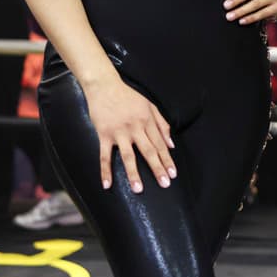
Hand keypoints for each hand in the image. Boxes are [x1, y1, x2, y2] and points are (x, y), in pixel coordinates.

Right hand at [83, 76, 176, 192]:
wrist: (105, 86)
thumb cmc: (128, 96)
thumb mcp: (150, 106)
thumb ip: (162, 124)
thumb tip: (171, 144)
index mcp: (147, 121)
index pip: (160, 144)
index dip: (167, 160)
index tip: (173, 174)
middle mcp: (135, 128)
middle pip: (149, 151)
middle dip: (157, 168)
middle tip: (165, 184)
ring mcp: (119, 132)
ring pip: (128, 156)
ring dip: (134, 174)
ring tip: (139, 189)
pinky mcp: (104, 135)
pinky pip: (104, 156)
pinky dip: (105, 171)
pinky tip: (107, 184)